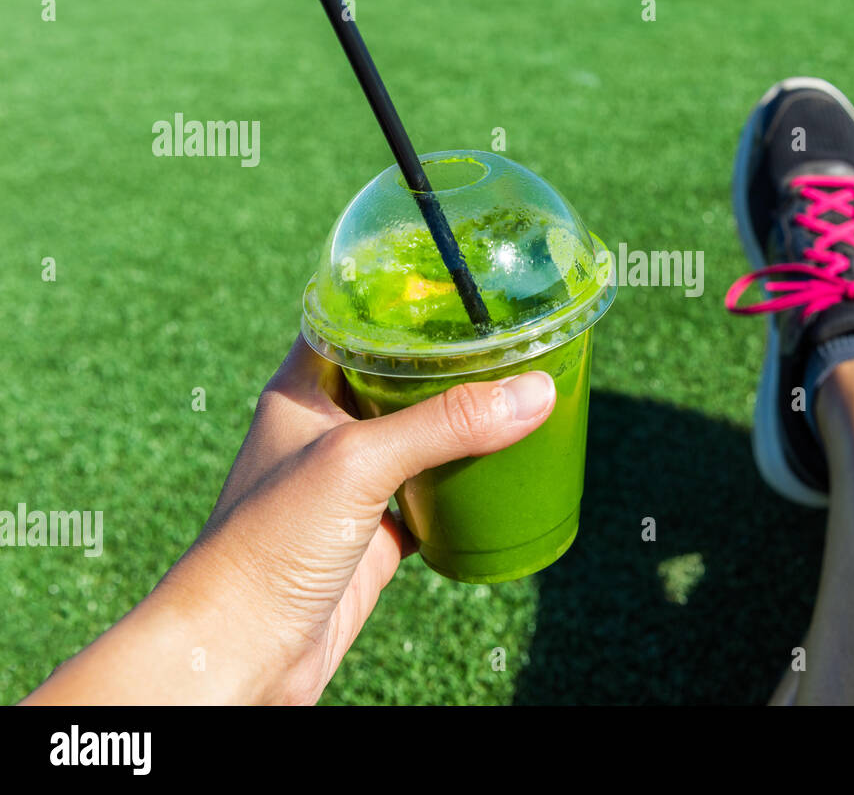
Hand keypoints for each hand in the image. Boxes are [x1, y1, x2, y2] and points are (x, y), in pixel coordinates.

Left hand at [23, 336, 555, 704]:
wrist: (243, 650)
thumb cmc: (267, 544)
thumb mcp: (358, 464)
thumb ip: (445, 424)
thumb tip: (536, 391)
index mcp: (303, 389)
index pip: (354, 318)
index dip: (402, 293)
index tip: (460, 277)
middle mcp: (329, 428)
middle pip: (401, 376)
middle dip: (455, 359)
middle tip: (512, 334)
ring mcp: (354, 482)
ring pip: (422, 435)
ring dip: (467, 420)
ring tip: (522, 389)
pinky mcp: (378, 532)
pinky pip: (435, 492)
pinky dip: (471, 480)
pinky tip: (508, 466)